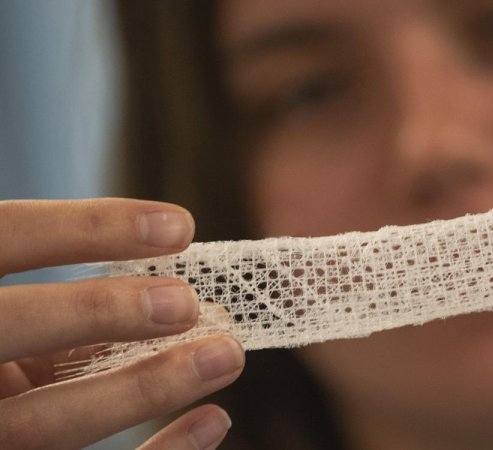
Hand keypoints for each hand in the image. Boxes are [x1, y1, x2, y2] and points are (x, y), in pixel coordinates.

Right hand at [0, 199, 244, 449]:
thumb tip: (192, 304)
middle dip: (102, 310)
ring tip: (225, 357)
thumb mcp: (20, 317)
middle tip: (188, 303)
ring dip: (146, 389)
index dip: (89, 227)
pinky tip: (214, 420)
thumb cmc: (14, 344)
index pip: (8, 235)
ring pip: (46, 424)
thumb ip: (75, 309)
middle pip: (12, 330)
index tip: (181, 227)